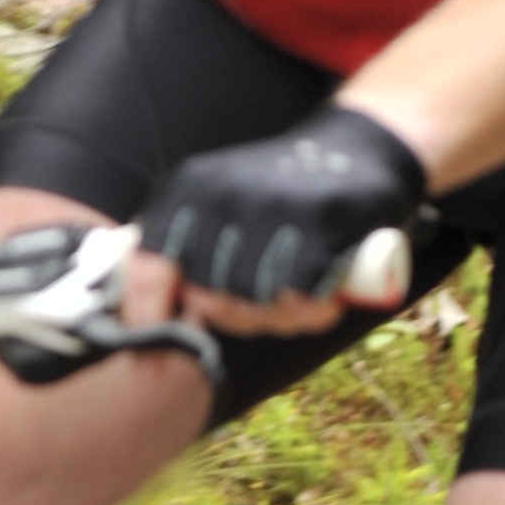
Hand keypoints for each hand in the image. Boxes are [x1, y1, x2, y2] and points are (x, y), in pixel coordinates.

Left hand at [129, 105, 426, 335]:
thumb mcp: (217, 203)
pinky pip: (302, 298)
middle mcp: (221, 194)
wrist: (356, 146)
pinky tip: (326, 299)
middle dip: (237, 319)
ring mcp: (270, 206)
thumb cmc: (278, 189)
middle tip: (264, 307)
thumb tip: (159, 318)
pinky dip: (314, 311)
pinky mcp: (320, 221)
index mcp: (186, 190)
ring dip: (281, 319)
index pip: (148, 266)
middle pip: (208, 300)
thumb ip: (184, 251)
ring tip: (297, 302)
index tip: (156, 359)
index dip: (149, 317)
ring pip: (256, 305)